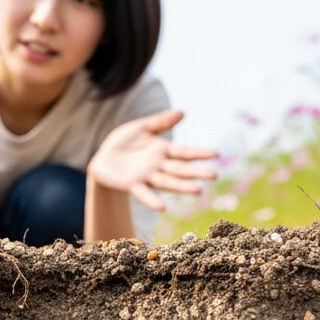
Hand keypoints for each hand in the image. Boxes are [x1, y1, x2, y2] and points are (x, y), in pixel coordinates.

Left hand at [87, 109, 217, 211]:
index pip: (185, 152)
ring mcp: (146, 177)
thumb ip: (160, 121)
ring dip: (182, 187)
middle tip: (214, 175)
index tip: (216, 154)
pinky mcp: (132, 185)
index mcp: (162, 150)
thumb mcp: (141, 127)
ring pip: (167, 182)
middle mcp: (158, 165)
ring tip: (198, 190)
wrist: (103, 159)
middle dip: (196, 172)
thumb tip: (183, 113)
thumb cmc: (123, 142)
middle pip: (180, 169)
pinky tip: (162, 207)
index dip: (199, 153)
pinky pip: (144, 194)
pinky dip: (152, 200)